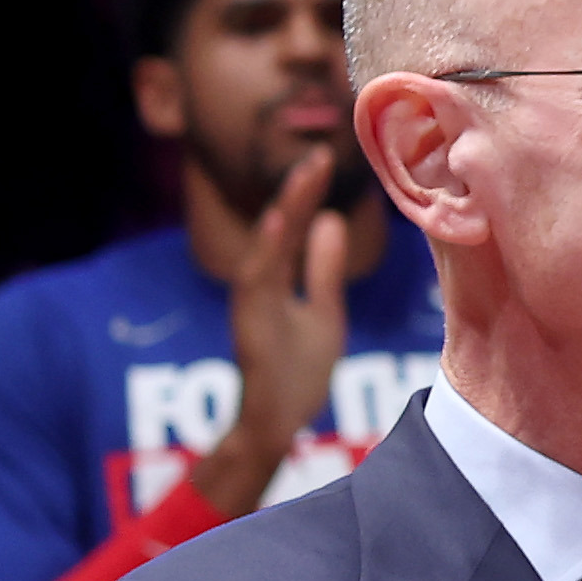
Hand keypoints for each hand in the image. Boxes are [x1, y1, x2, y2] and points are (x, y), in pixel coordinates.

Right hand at [204, 147, 350, 517]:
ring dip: (282, 218)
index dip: (307, 194)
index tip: (325, 157)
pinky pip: (256, 290)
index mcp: (276, 281)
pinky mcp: (250, 333)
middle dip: (296, 195)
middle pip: (277, 235)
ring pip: (264, 255)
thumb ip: (323, 268)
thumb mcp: (322, 311)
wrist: (274, 425)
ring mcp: (252, 310)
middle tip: (319, 155)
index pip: (293, 230)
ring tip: (302, 183)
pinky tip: (281, 228)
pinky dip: (266, 257)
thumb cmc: (295, 370)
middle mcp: (260, 289)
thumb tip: (331, 220)